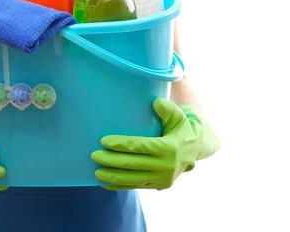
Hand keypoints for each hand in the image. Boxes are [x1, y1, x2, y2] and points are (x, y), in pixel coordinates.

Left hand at [91, 98, 218, 190]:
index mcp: (168, 148)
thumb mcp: (179, 116)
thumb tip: (155, 102)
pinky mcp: (158, 185)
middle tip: (94, 155)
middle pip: (133, 165)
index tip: (104, 141)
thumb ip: (168, 109)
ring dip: (113, 177)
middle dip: (112, 161)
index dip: (121, 145)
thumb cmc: (182, 127)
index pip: (140, 147)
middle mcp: (165, 166)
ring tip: (96, 172)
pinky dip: (120, 186)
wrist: (196, 148)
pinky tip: (105, 184)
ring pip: (133, 179)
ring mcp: (161, 179)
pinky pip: (136, 186)